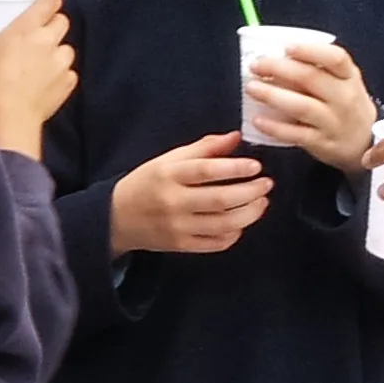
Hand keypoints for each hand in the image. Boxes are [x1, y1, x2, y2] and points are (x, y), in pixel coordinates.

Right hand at [0, 0, 75, 153]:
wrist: (7, 121)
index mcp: (25, 28)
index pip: (49, 2)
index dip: (48, 1)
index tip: (43, 5)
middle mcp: (47, 42)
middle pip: (63, 22)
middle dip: (53, 24)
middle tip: (38, 33)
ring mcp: (59, 64)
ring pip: (68, 49)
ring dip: (58, 51)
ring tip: (42, 61)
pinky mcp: (65, 86)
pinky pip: (70, 74)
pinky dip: (61, 76)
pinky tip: (47, 82)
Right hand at [107, 133, 271, 255]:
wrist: (116, 217)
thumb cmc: (147, 183)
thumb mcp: (168, 160)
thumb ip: (203, 148)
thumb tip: (236, 137)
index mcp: (169, 175)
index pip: (206, 171)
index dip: (234, 168)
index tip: (256, 166)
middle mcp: (173, 202)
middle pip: (220, 199)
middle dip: (250, 192)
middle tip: (267, 184)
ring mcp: (178, 227)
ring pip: (223, 224)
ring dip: (249, 214)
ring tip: (262, 203)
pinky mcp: (181, 245)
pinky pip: (215, 243)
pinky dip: (234, 234)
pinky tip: (241, 223)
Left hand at [244, 38, 376, 171]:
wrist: (363, 142)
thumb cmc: (345, 105)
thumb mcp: (344, 82)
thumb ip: (319, 69)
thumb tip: (277, 56)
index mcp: (349, 76)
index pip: (336, 58)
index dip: (310, 51)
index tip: (286, 47)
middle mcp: (344, 98)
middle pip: (311, 79)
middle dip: (279, 69)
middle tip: (256, 65)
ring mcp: (333, 122)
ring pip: (301, 106)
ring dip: (273, 95)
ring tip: (252, 88)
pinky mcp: (322, 143)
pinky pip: (295, 134)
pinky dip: (274, 127)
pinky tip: (257, 119)